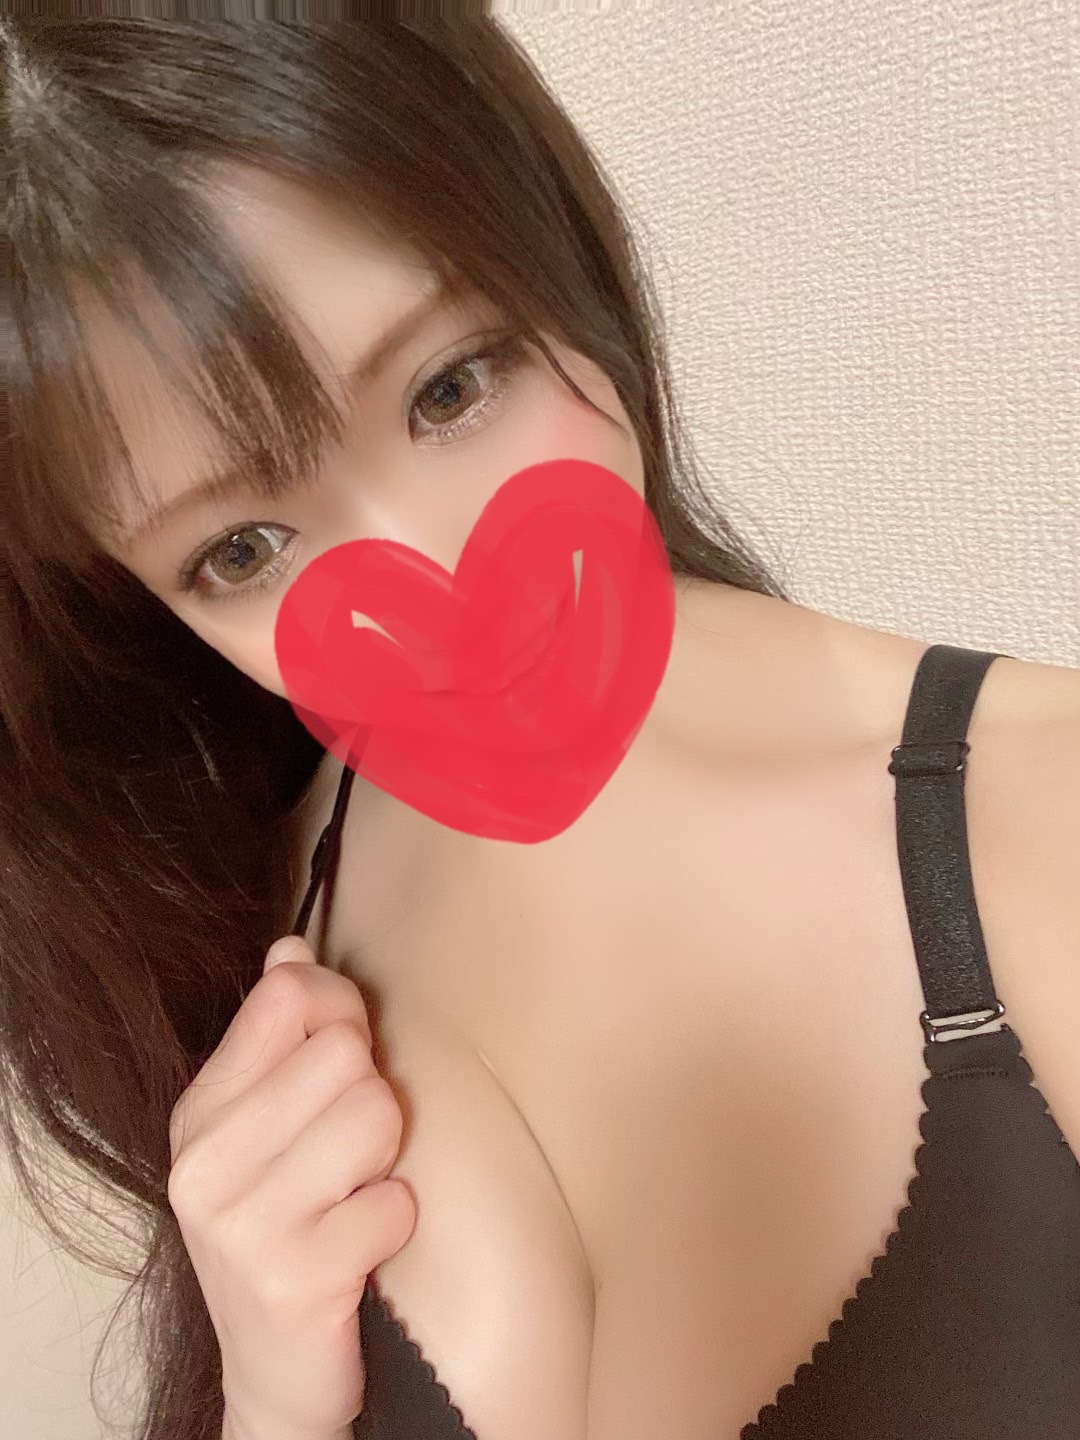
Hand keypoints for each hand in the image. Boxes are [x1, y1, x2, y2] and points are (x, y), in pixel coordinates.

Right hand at [168, 935, 416, 1439]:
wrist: (277, 1371)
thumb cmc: (285, 1229)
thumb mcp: (265, 1130)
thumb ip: (279, 1036)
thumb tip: (290, 948)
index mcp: (200, 1111)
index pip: (288, 995)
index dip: (342, 1010)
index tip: (345, 1053)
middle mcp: (204, 1162)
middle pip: (346, 1053)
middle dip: (370, 1097)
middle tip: (348, 1153)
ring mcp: (242, 1225)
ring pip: (375, 1115)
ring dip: (386, 1160)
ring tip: (353, 1195)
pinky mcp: (292, 1280)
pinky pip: (395, 1202)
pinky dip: (394, 1223)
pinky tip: (360, 1248)